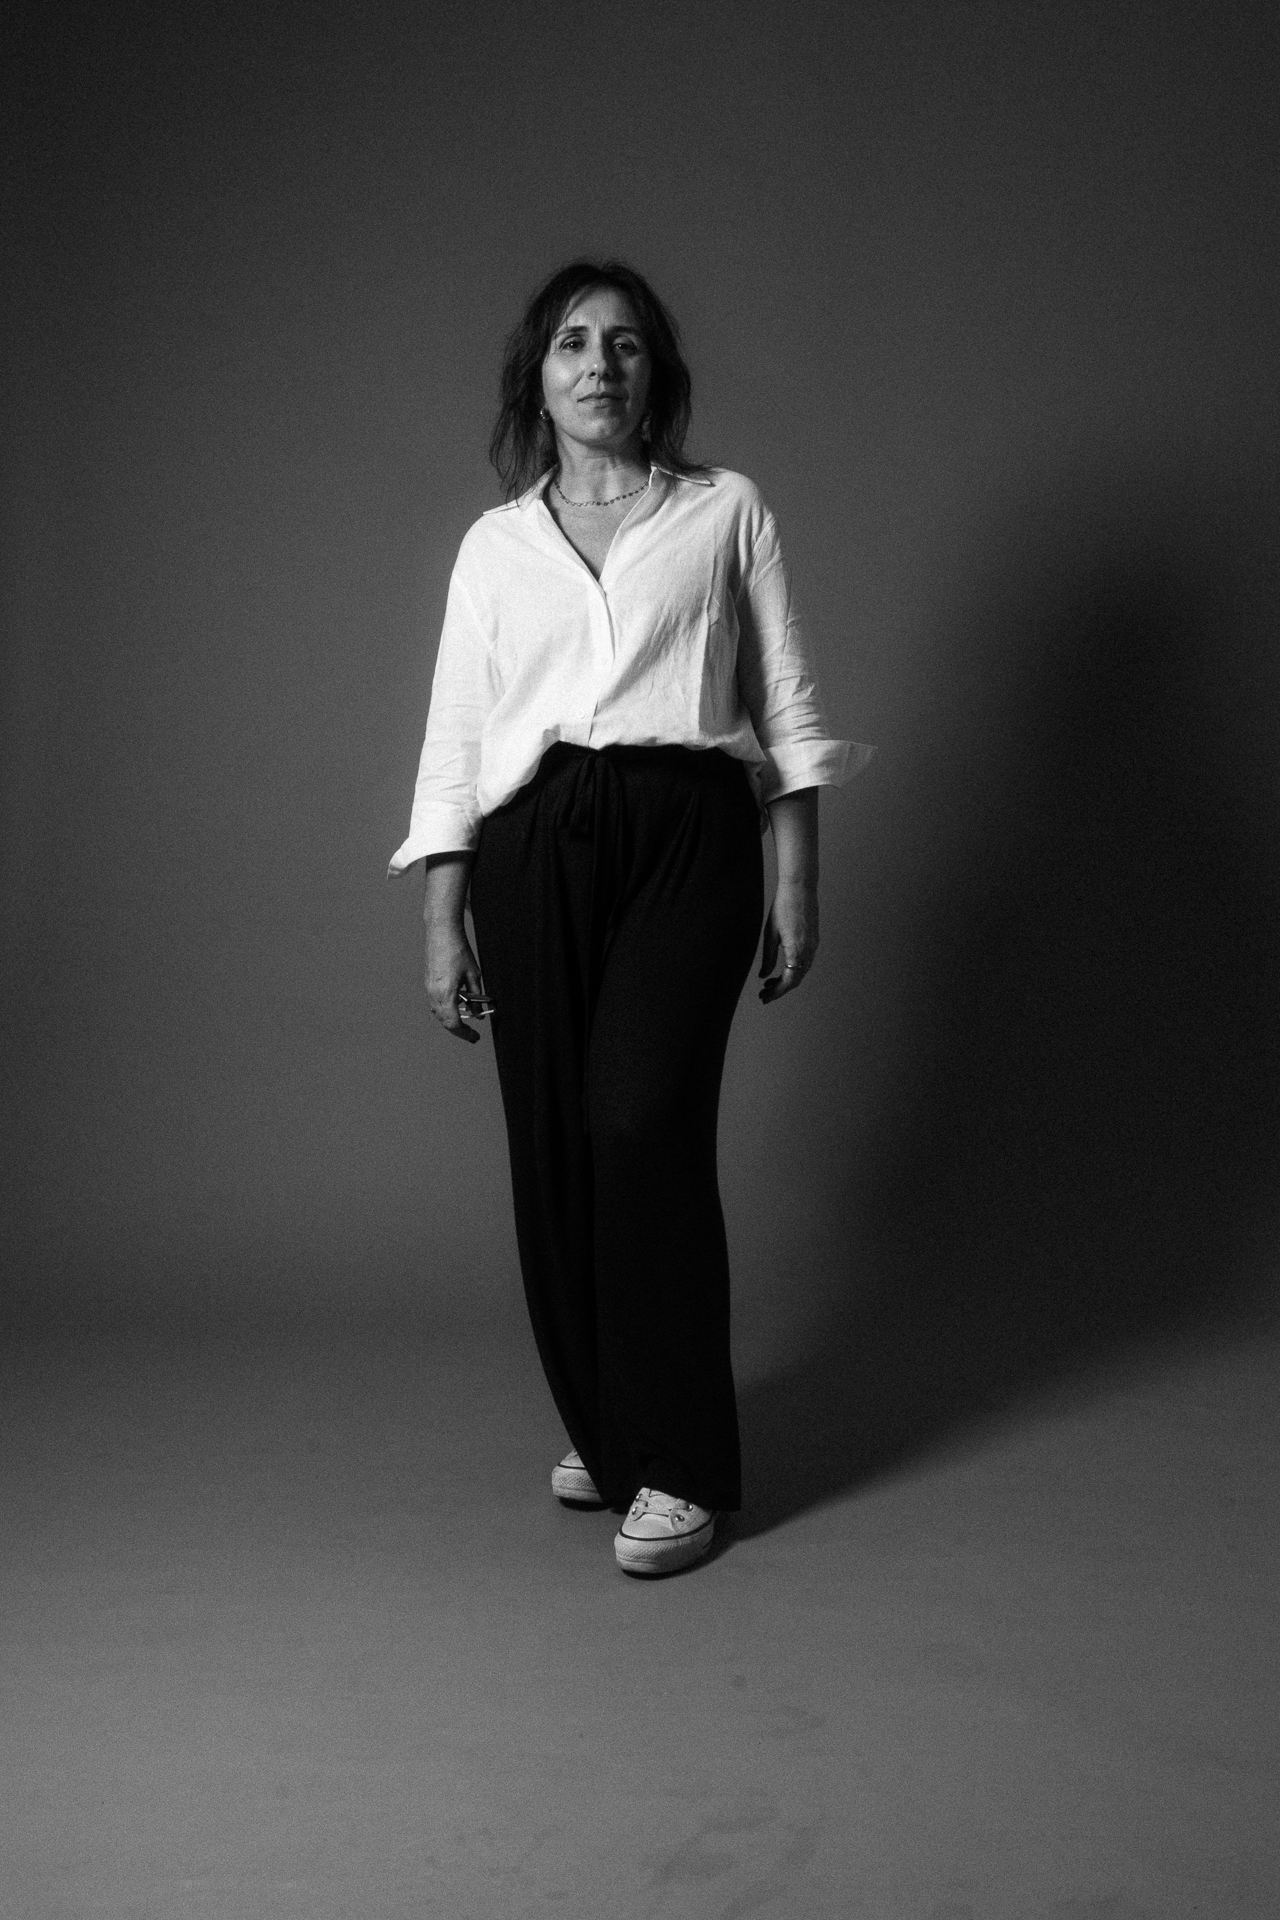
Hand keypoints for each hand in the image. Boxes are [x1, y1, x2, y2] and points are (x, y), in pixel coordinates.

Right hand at [424, 921, 487, 1042]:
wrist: (441, 933)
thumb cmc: (458, 951)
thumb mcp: (474, 975)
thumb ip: (476, 997)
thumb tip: (478, 1015)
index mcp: (446, 993)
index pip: (454, 1023)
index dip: (465, 1034)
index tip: (475, 1038)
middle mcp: (434, 994)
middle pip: (445, 1022)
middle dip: (459, 1030)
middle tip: (472, 1035)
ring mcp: (428, 989)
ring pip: (439, 1014)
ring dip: (451, 1021)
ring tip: (466, 1022)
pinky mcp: (428, 984)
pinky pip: (435, 1004)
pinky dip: (445, 1011)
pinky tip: (456, 1008)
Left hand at [759, 881, 818, 1003]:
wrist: (800, 888)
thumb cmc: (782, 908)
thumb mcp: (770, 934)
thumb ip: (768, 957)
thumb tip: (764, 976)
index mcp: (797, 950)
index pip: (789, 981)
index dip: (777, 992)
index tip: (765, 997)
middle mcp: (809, 950)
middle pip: (796, 979)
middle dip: (780, 989)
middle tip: (764, 994)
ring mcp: (814, 945)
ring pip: (802, 972)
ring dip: (786, 980)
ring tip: (769, 983)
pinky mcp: (814, 940)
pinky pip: (805, 962)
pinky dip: (793, 970)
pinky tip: (782, 968)